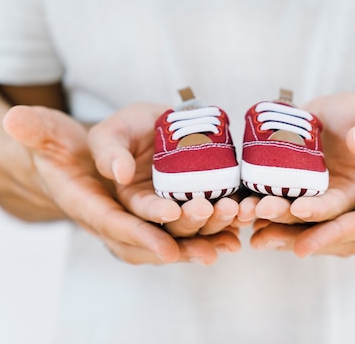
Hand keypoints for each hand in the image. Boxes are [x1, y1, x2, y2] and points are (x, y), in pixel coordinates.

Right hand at [3, 105, 238, 264]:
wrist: (89, 157)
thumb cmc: (74, 144)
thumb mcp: (56, 132)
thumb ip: (40, 131)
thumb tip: (29, 127)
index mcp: (87, 204)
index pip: (113, 225)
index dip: (141, 236)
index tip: (167, 247)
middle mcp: (117, 219)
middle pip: (150, 239)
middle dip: (182, 240)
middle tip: (211, 237)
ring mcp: (141, 219)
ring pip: (172, 238)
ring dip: (203, 240)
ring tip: (231, 239)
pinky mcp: (162, 212)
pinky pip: (187, 230)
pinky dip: (211, 235)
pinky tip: (235, 238)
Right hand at [87, 103, 241, 238]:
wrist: (155, 126)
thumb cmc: (126, 129)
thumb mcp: (109, 133)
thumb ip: (109, 152)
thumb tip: (120, 173)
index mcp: (128, 202)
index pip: (138, 215)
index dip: (154, 215)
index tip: (170, 211)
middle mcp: (157, 214)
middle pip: (172, 229)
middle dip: (190, 223)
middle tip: (206, 209)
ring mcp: (182, 212)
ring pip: (198, 229)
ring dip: (215, 225)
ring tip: (232, 212)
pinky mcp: (203, 203)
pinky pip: (218, 219)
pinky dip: (232, 221)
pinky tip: (246, 218)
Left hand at [247, 92, 354, 245]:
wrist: (340, 117)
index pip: (339, 209)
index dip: (320, 210)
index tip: (301, 208)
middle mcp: (327, 203)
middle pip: (305, 220)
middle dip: (284, 218)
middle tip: (262, 210)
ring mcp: (304, 199)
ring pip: (283, 217)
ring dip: (264, 217)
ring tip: (243, 213)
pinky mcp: (284, 189)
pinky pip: (268, 200)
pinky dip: (251, 204)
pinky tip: (235, 207)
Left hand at [252, 90, 354, 256]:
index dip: (335, 231)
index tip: (303, 241)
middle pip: (333, 233)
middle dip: (298, 235)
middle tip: (263, 233)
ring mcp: (354, 207)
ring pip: (317, 230)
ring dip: (283, 234)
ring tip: (250, 232)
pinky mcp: (336, 197)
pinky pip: (308, 219)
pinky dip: (281, 222)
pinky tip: (251, 218)